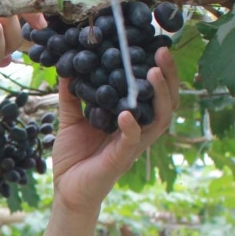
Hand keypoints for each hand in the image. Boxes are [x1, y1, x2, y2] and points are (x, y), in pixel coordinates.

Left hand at [48, 47, 180, 215]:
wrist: (66, 191)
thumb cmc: (74, 157)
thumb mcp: (71, 119)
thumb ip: (73, 95)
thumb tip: (67, 65)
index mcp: (131, 119)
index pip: (153, 91)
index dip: (159, 69)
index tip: (154, 44)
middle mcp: (138, 130)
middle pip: (167, 101)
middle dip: (168, 76)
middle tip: (162, 51)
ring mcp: (132, 146)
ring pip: (159, 120)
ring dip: (158, 95)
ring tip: (152, 73)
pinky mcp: (120, 160)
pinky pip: (132, 142)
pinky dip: (131, 127)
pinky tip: (126, 114)